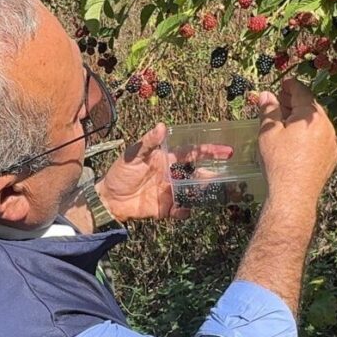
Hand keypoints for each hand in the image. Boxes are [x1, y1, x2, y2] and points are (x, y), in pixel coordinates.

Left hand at [96, 123, 231, 220]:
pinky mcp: (167, 208)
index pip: (192, 153)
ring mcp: (171, 192)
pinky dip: (184, 211)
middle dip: (212, 175)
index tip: (227, 151)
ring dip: (202, 193)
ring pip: (193, 192)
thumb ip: (148, 142)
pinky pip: (182, 210)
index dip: (209, 151)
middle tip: (224, 177)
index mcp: (167, 159)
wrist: (110, 199)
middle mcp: (173, 175)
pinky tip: (181, 209)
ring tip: (207, 192)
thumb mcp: (133, 155)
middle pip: (198, 174)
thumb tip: (162, 125)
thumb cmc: (121, 173)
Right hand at [255, 79, 336, 203]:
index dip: (290, 86)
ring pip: (317, 123)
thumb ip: (269, 110)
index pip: (302, 92)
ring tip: (286, 124)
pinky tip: (297, 142)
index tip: (282, 84)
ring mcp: (332, 142)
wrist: (294, 195)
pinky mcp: (332, 157)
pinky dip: (310, 135)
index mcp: (311, 116)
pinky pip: (321, 139)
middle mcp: (327, 126)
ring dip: (302, 120)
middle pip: (310, 107)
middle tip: (279, 103)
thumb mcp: (268, 132)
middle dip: (295, 103)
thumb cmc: (279, 163)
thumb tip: (267, 95)